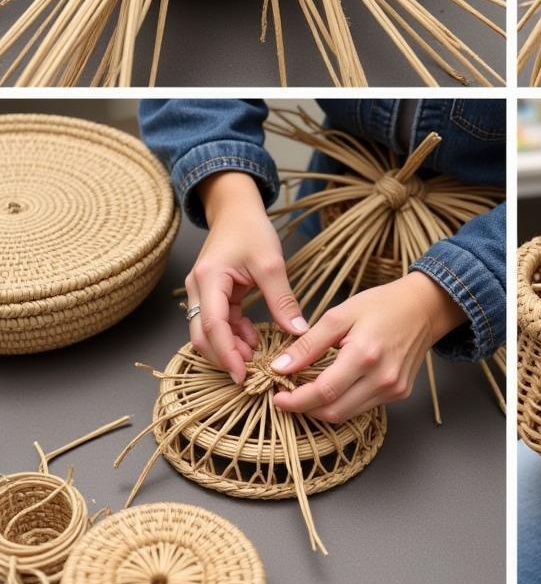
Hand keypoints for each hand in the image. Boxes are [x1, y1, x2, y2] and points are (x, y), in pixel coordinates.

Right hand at [186, 172, 306, 383]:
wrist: (237, 209)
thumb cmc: (251, 229)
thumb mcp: (272, 263)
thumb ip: (282, 299)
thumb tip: (299, 331)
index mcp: (209, 279)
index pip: (212, 325)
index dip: (226, 353)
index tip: (243, 374)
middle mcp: (198, 288)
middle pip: (203, 335)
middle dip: (224, 357)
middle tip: (250, 374)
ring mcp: (202, 292)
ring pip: (209, 331)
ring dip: (230, 347)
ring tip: (257, 359)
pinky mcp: (212, 293)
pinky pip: (219, 321)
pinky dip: (234, 334)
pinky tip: (253, 341)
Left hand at [270, 272, 466, 423]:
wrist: (424, 307)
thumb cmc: (383, 304)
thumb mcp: (340, 314)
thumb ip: (309, 343)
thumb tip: (280, 367)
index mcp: (365, 355)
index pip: (323, 392)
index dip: (295, 401)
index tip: (277, 397)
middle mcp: (382, 378)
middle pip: (333, 411)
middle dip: (305, 408)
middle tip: (288, 395)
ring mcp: (393, 389)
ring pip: (347, 414)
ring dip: (322, 408)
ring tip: (308, 390)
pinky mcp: (399, 393)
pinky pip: (363, 407)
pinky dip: (343, 402)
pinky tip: (335, 386)